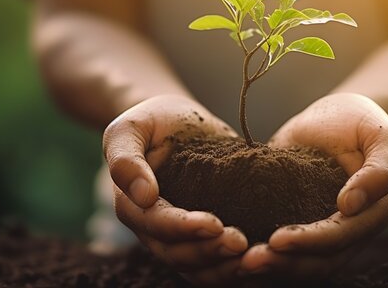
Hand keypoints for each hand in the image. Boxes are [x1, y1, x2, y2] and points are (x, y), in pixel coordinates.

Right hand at [103, 94, 247, 285]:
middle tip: (240, 243)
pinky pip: (218, 261)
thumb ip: (125, 158)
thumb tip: (143, 195)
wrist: (175, 120)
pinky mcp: (208, 233)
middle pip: (178, 254)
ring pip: (199, 266)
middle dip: (209, 251)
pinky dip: (237, 265)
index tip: (213, 223)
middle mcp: (155, 229)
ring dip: (226, 266)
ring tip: (254, 257)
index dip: (183, 228)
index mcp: (133, 206)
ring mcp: (182, 236)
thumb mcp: (130, 128)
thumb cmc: (151, 121)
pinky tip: (263, 257)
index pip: (156, 225)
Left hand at [239, 93, 387, 277]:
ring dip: (269, 267)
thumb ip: (379, 168)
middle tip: (248, 261)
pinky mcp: (292, 221)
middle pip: (317, 261)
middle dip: (283, 264)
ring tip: (237, 264)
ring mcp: (318, 231)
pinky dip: (260, 254)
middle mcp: (346, 231)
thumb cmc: (362, 122)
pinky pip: (279, 248)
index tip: (277, 239)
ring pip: (297, 263)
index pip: (340, 238)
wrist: (337, 116)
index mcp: (370, 214)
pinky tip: (231, 255)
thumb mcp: (381, 135)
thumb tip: (350, 205)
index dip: (310, 242)